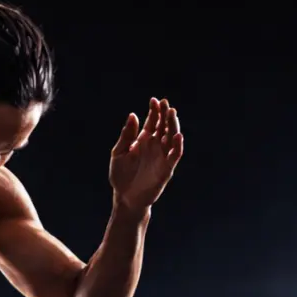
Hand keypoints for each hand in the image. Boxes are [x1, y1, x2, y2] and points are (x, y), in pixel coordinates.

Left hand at [109, 97, 184, 211]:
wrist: (125, 197)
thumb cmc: (121, 175)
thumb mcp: (119, 153)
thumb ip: (126, 135)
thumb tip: (133, 115)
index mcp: (143, 141)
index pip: (152, 122)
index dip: (154, 111)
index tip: (154, 100)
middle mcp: (155, 146)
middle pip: (163, 126)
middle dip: (164, 114)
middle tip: (165, 103)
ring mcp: (162, 156)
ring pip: (171, 137)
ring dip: (173, 125)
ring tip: (171, 113)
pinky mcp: (167, 168)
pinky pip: (175, 155)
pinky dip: (177, 145)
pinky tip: (176, 135)